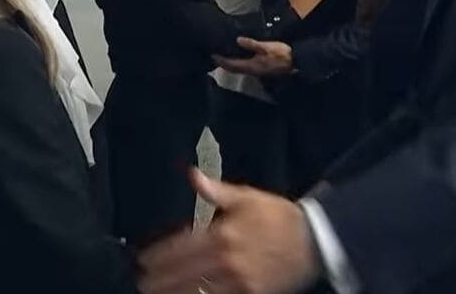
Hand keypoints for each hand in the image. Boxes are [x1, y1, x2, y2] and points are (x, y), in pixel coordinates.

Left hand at [139, 169, 320, 293]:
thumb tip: (191, 174)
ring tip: (158, 293)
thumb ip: (215, 191)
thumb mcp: (247, 198)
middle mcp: (226, 260)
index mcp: (222, 234)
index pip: (181, 247)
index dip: (159, 256)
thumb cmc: (278, 216)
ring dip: (175, 293)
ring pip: (197, 292)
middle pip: (184, 274)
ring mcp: (238, 282)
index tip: (142, 260)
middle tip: (142, 282)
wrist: (314, 240)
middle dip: (159, 280)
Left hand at [214, 38, 292, 75]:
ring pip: (238, 69)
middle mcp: (251, 70)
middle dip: (223, 63)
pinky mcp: (260, 70)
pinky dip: (237, 63)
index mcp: (250, 65)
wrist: (294, 63)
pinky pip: (244, 67)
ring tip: (223, 57)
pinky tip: (238, 58)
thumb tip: (237, 40)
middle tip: (215, 56)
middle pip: (233, 69)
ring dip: (230, 64)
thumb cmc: (281, 55)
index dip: (221, 60)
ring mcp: (255, 71)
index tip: (213, 54)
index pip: (231, 64)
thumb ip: (252, 44)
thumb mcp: (266, 47)